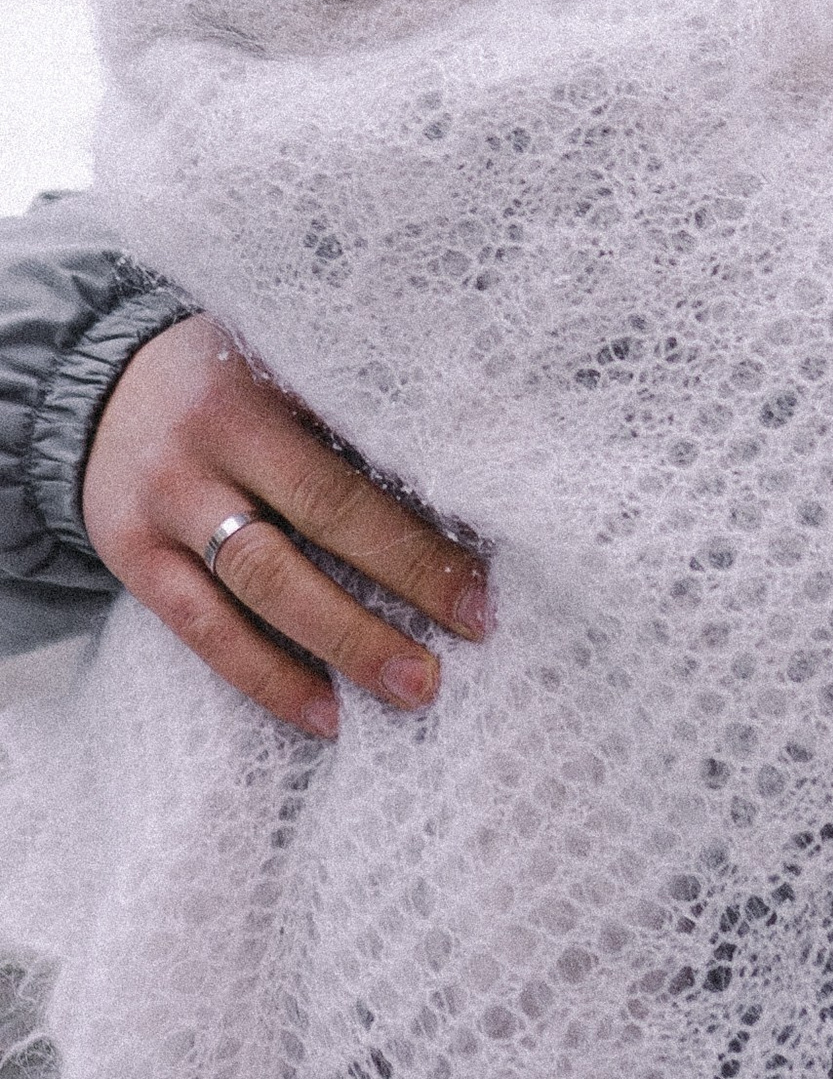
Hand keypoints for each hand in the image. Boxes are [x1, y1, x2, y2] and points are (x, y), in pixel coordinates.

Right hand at [81, 316, 487, 739]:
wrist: (100, 389)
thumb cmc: (232, 381)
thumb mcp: (287, 364)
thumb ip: (353, 410)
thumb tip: (468, 484)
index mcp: (266, 382)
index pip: (360, 448)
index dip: (424, 514)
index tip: (486, 569)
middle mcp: (212, 439)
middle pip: (323, 513)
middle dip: (407, 575)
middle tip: (476, 628)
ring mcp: (166, 502)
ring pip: (265, 582)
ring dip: (345, 641)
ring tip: (413, 687)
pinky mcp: (131, 557)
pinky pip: (204, 630)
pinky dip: (266, 677)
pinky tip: (324, 714)